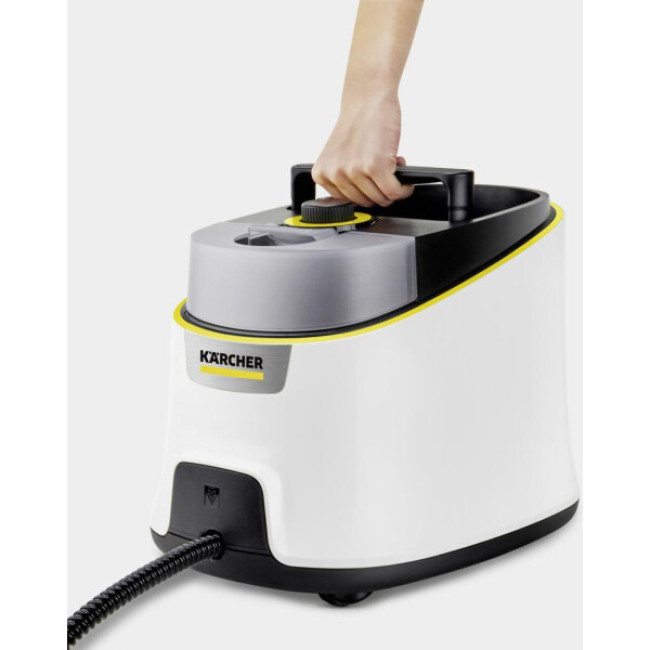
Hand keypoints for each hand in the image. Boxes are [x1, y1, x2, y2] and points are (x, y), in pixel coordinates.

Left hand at [312, 91, 413, 207]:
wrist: (368, 98)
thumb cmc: (357, 123)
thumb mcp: (339, 156)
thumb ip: (344, 178)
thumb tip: (365, 198)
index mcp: (323, 174)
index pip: (348, 202)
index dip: (365, 191)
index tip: (372, 182)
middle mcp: (336, 175)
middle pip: (366, 202)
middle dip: (381, 191)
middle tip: (386, 174)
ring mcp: (355, 172)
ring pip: (381, 199)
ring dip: (394, 189)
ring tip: (393, 170)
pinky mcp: (376, 167)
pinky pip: (394, 192)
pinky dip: (404, 190)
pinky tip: (405, 182)